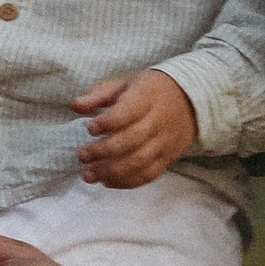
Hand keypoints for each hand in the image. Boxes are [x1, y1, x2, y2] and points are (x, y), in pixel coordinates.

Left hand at [74, 70, 199, 189]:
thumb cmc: (149, 90)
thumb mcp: (125, 83)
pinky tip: (107, 182)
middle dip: (103, 152)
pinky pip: (149, 175)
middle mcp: (158, 121)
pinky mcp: (168, 158)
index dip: (107, 122)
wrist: (190, 100)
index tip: (90, 128)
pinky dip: (126, 182)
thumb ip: (99, 94)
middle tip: (82, 156)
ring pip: (139, 162)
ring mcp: (165, 142)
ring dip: (111, 172)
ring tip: (88, 175)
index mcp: (147, 97)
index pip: (127, 112)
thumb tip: (75, 105)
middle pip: (131, 141)